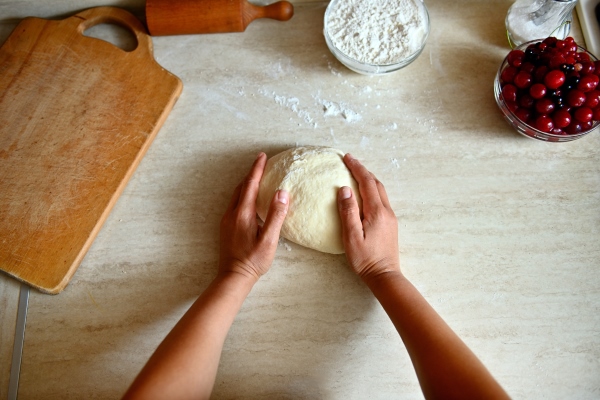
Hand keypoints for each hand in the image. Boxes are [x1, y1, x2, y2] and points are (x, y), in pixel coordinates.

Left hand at [219, 153, 288, 280]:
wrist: (233, 277)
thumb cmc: (253, 261)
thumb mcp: (269, 240)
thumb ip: (275, 216)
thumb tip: (281, 193)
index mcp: (243, 214)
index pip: (250, 184)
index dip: (257, 169)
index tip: (262, 156)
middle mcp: (232, 214)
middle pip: (242, 187)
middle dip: (252, 173)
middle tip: (262, 162)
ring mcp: (227, 220)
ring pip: (237, 195)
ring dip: (247, 183)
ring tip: (257, 177)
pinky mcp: (227, 226)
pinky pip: (235, 203)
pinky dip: (244, 194)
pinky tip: (251, 199)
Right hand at [337, 154, 399, 280]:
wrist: (385, 275)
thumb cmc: (365, 259)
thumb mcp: (351, 236)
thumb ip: (348, 212)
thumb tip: (345, 189)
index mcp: (376, 212)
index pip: (366, 182)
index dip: (357, 168)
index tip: (347, 157)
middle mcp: (386, 211)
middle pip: (376, 183)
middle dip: (363, 170)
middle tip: (350, 161)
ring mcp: (390, 217)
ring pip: (380, 191)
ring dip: (369, 179)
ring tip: (356, 173)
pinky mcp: (390, 224)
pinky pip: (381, 199)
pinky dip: (372, 189)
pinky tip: (364, 193)